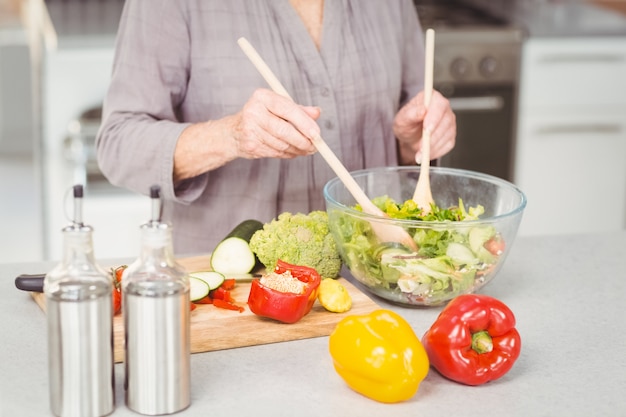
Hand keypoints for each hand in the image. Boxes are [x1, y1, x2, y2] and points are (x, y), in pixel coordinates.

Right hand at [173, 89, 319, 181]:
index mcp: (262, 97)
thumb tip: (316, 113)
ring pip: (282, 144)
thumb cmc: (261, 116)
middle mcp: (254, 111)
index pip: (288, 110)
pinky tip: (294, 151)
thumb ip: (298, 110)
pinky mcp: (251, 145)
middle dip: (303, 141)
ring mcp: (250, 130)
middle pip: (285, 130)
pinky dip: (289, 154)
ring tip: (307, 149)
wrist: (234, 132)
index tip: (317, 134)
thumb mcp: (278, 107)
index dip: (305, 123)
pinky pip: (276, 152)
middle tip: (315, 146)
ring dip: (298, 149)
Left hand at [393, 89, 455, 162]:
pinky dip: (436, 151)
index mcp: (432, 98)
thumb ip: (411, 114)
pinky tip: (426, 153)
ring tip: (419, 153)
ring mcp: (450, 122)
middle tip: (421, 148)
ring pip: (447, 134)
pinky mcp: (451, 136)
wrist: (409, 137)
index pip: (439, 104)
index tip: (426, 130)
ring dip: (433, 146)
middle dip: (433, 137)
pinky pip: (447, 145)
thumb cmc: (406, 124)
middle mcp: (444, 109)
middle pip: (446, 121)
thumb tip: (422, 110)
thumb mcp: (402, 119)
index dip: (434, 117)